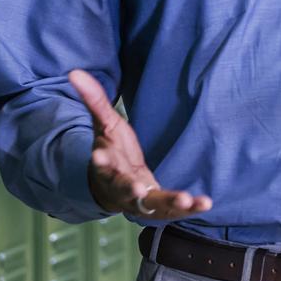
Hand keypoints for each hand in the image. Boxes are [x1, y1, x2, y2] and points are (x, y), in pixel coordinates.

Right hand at [68, 70, 212, 219]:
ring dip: (169, 202)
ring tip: (186, 199)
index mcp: (107, 165)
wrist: (117, 188)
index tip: (97, 157)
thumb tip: (74, 71)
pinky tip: (205, 202)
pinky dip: (190, 208)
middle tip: (136, 188)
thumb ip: (94, 100)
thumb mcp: (105, 124)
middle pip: (123, 188)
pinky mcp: (158, 207)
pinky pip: (174, 209)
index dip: (100, 161)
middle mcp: (121, 186)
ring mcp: (140, 200)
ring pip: (152, 204)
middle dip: (129, 188)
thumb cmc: (113, 151)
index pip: (101, 163)